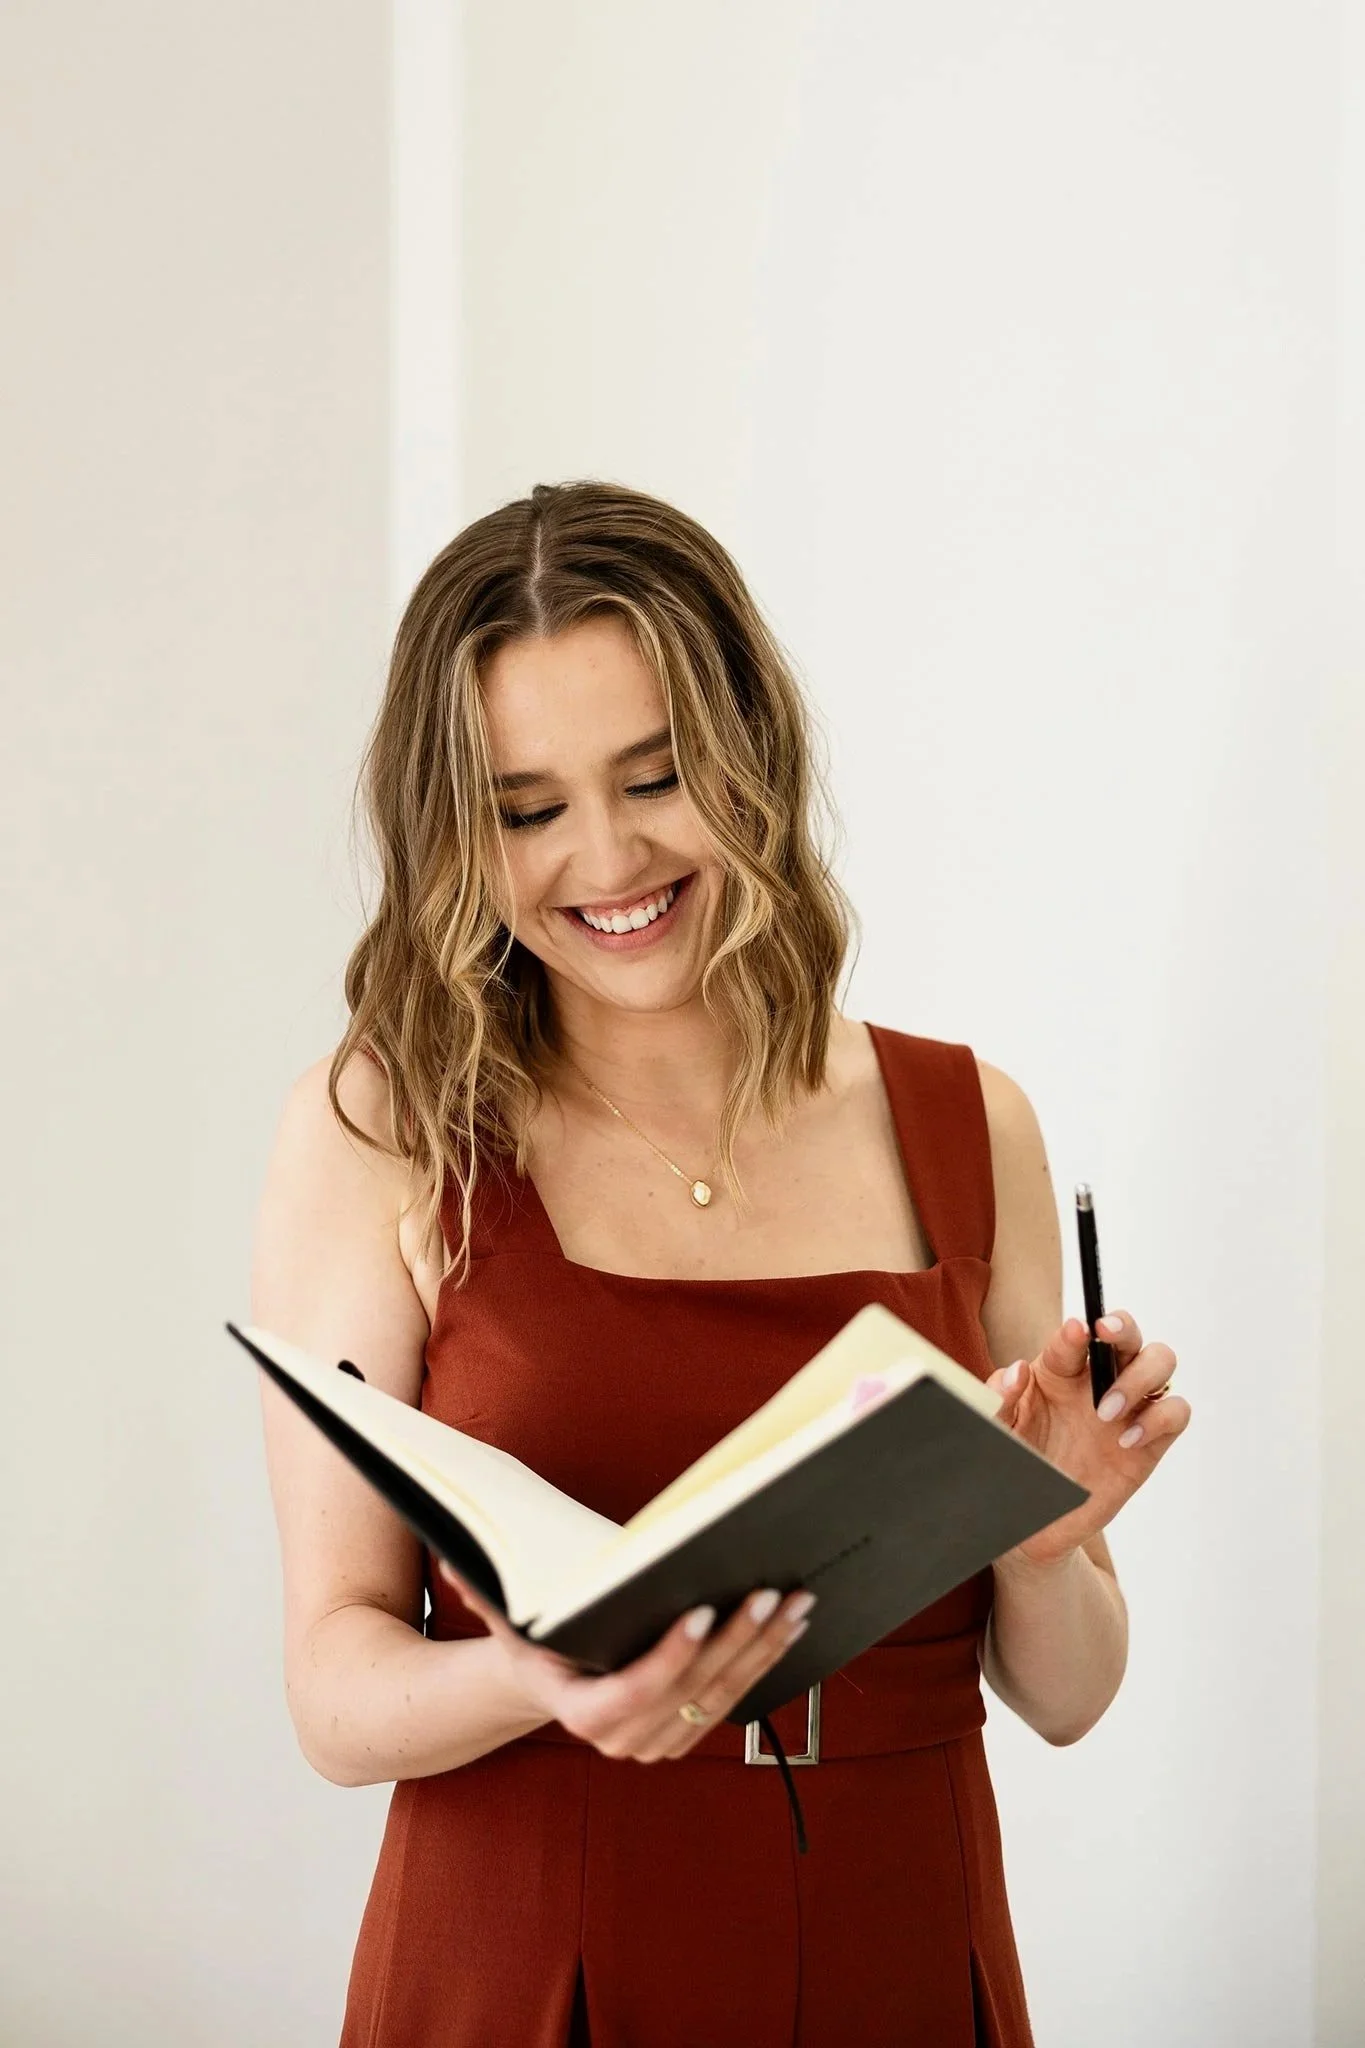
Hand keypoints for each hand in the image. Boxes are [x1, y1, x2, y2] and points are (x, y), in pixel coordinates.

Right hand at [436, 1562, 815, 1760]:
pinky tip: (791, 1624)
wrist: (553, 1683)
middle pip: (692, 1688)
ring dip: (764, 1648)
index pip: (636, 1691)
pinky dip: (766, 1661)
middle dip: (737, 1639)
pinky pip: (735, 1697)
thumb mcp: (507, 1623)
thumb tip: (457, 1561)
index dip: (672, 1655)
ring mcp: (662, 1741)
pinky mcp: (689, 1730)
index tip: (702, 1610)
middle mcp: (625, 1740)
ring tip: (794, 1601)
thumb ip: (487, 1596)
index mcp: (583, 1715)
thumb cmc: (534, 1645)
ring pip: (723, 1694)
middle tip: (768, 1591)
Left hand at [985, 1311, 1191, 1568]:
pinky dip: (1160, 1419)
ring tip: (1105, 1411)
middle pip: (1127, 1333)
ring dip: (1139, 1376)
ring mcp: (1128, 1407)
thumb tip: (1018, 1369)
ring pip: (1160, 1361)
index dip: (1076, 1330)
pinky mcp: (1150, 1441)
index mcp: (1059, 1369)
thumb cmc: (1017, 1462)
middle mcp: (1097, 1380)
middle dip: (1123, 1326)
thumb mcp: (999, 1429)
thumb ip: (1001, 1397)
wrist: (1035, 1521)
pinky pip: (1176, 1412)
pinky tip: (1127, 1441)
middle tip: (1106, 1335)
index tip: (1075, 1331)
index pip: (1075, 1336)